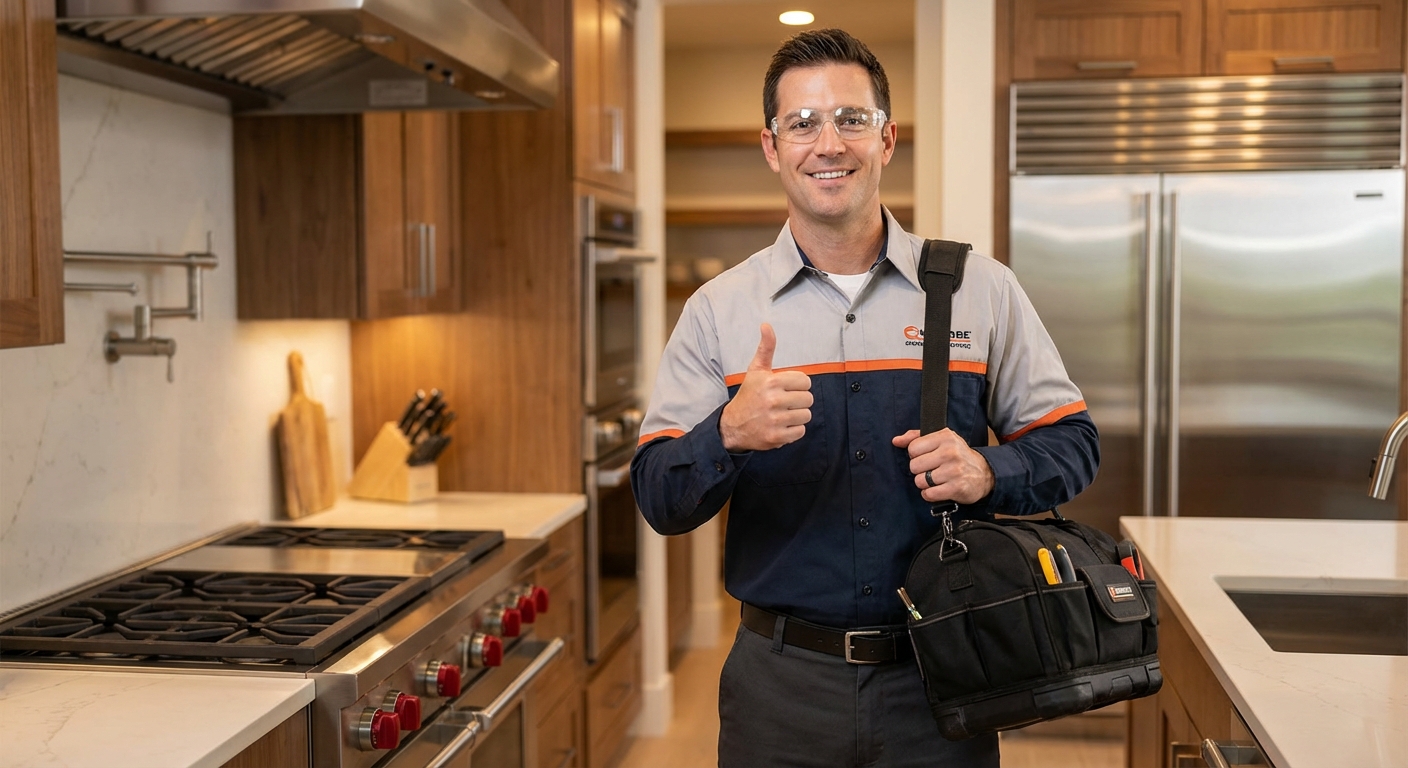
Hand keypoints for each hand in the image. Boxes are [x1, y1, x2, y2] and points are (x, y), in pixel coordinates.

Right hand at [720, 323, 812, 451]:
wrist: (733, 425)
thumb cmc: (749, 395)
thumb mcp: (756, 370)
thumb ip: (766, 348)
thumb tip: (766, 325)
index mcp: (771, 382)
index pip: (805, 381)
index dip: (797, 385)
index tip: (786, 388)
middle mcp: (773, 400)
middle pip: (808, 399)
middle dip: (798, 401)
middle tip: (785, 402)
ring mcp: (775, 420)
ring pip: (806, 415)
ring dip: (797, 415)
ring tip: (783, 414)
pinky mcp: (777, 437)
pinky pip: (800, 431)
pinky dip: (793, 430)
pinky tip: (781, 425)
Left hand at [892, 428, 993, 503]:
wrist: (984, 474)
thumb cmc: (958, 455)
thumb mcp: (941, 439)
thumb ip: (916, 437)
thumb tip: (896, 441)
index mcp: (945, 437)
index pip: (913, 448)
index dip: (916, 455)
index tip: (926, 457)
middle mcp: (950, 452)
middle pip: (914, 466)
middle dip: (919, 470)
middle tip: (931, 470)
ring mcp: (954, 470)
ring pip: (920, 481)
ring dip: (925, 484)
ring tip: (936, 480)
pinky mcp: (956, 487)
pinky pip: (929, 494)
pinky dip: (930, 494)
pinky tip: (938, 489)